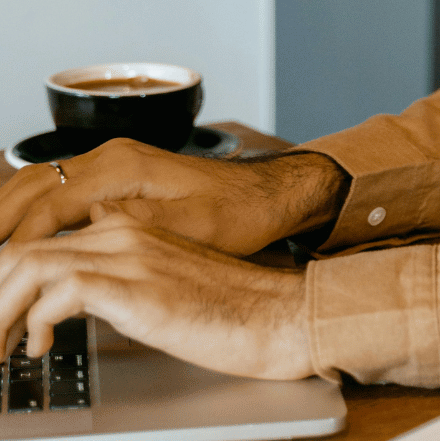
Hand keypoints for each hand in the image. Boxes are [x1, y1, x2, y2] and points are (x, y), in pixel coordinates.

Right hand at [0, 138, 346, 255]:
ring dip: (7, 215)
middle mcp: (111, 158)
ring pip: (38, 183)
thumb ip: (140, 223)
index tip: (4, 272)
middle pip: (30, 184)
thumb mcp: (195, 226)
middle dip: (0, 223)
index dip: (20, 240)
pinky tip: (20, 241)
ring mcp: (112, 164)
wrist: (267, 195)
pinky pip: (57, 189)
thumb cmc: (239, 213)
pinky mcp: (116, 177)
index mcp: (125, 167)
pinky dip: (30, 212)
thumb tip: (90, 224)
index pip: (51, 204)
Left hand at [0, 213, 312, 379]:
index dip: (5, 276)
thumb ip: (126, 266)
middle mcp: (122, 230)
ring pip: (28, 265)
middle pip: (21, 248)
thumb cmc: (230, 306)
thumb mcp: (167, 275)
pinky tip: (40, 346)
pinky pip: (57, 292)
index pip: (39, 237)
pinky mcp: (136, 286)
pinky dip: (34, 322)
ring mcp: (129, 255)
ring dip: (0, 310)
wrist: (279, 315)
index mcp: (128, 225)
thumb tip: (83, 277)